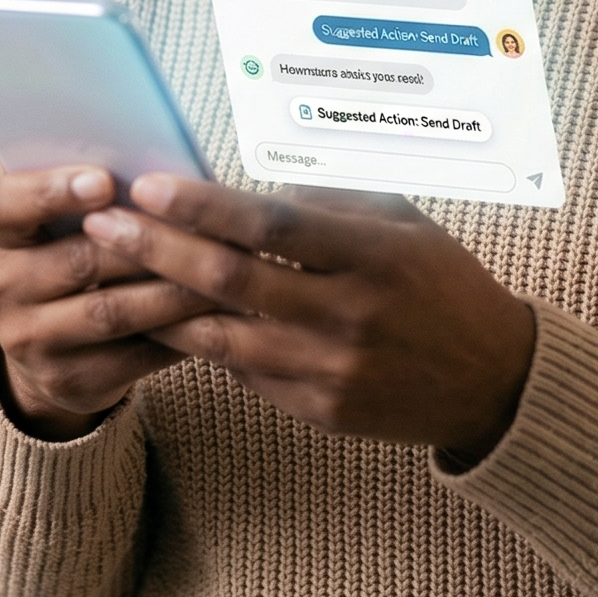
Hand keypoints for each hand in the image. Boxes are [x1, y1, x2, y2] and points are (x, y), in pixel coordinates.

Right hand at [0, 165, 216, 441]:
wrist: (47, 342)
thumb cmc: (68, 250)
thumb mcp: (59, 217)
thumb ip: (91, 189)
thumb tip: (158, 166)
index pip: (7, 205)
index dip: (53, 191)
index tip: (104, 179)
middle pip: (77, 261)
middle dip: (145, 242)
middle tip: (202, 225)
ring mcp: (27, 341)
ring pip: (111, 312)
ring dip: (172, 290)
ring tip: (222, 269)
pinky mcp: (66, 380)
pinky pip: (132, 356)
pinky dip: (178, 334)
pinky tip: (213, 315)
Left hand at [83, 176, 536, 460]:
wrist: (493, 381)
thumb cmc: (443, 284)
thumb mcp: (405, 224)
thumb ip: (332, 204)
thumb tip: (250, 190)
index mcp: (374, 255)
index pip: (271, 225)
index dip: (203, 205)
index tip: (149, 186)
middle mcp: (350, 315)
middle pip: (232, 280)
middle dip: (157, 248)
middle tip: (104, 224)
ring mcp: (332, 369)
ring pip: (222, 336)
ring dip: (161, 303)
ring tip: (113, 271)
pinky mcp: (321, 410)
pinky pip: (244, 373)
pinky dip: (201, 344)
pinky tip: (164, 318)